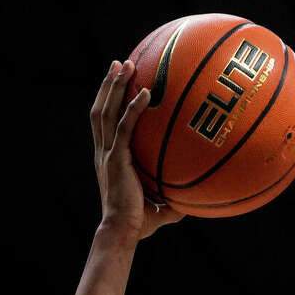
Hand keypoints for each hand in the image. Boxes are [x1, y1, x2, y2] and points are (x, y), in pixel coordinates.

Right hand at [91, 60, 183, 241]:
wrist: (123, 231)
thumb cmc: (138, 224)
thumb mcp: (158, 208)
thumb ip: (173, 202)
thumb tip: (194, 204)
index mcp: (108, 159)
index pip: (104, 124)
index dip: (107, 102)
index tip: (116, 84)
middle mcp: (104, 152)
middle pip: (101, 109)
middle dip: (108, 85)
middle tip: (118, 63)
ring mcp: (108, 153)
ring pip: (106, 111)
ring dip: (115, 86)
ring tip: (124, 65)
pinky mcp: (116, 158)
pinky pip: (124, 126)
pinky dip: (133, 108)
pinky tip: (145, 93)